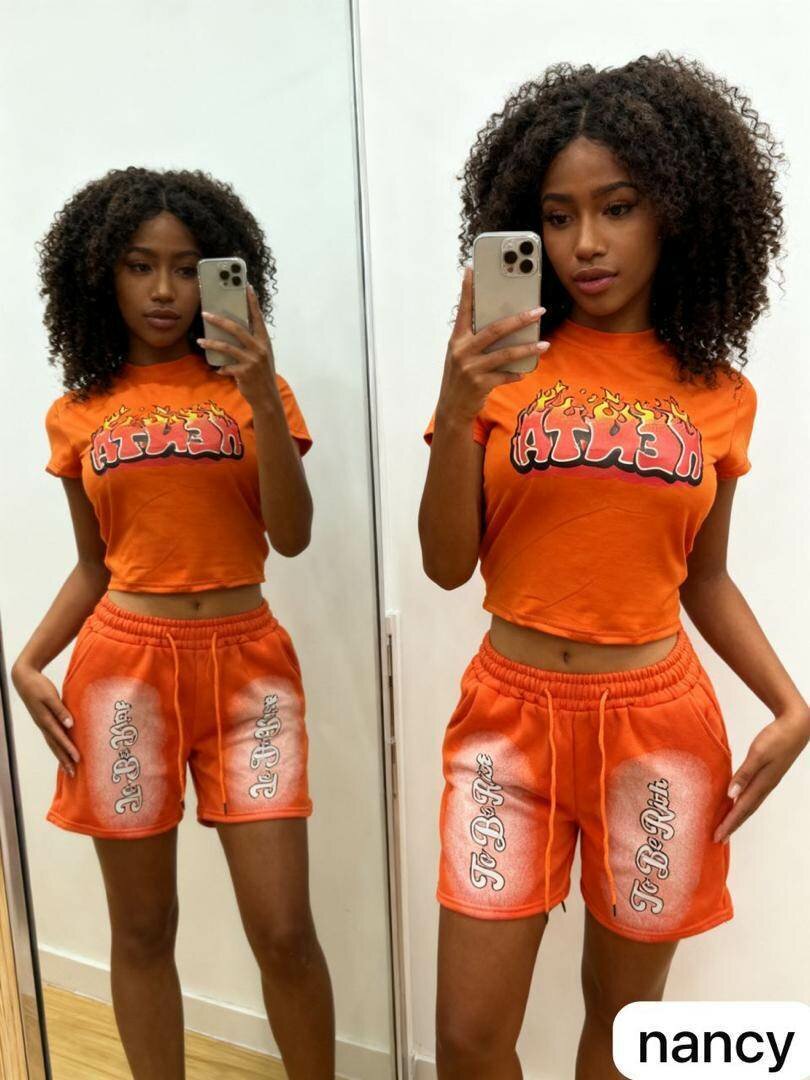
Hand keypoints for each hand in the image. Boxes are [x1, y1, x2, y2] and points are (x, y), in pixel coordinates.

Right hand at [11, 662, 80, 776]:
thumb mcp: (50, 696)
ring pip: (52, 743)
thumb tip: (69, 724)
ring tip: (68, 768)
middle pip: (54, 745)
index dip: (68, 748)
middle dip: (64, 759)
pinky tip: (62, 751)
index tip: (77, 759)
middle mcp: (43, 724)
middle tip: (73, 773)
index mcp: (45, 719)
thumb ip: (60, 710)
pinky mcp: (43, 720)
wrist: (25, 679)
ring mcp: (42, 724)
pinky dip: (57, 746)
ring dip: (60, 756)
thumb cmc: (38, 686)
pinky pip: (51, 737)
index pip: (59, 737)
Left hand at [197, 282, 278, 407]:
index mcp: (264, 341)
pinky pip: (226, 367)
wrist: (267, 397)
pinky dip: (221, 368)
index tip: (246, 286)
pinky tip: (217, 370)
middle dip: (219, 320)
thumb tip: (232, 330)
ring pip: (227, 346)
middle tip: (205, 314)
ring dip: (211, 343)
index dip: (252, 302)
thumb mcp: (261, 355)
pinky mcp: (244, 372)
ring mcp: (252, 360)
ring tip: (200, 341)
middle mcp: (260, 348)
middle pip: (237, 329)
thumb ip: (251, 342)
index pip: (258, 317)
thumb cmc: (261, 374)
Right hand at [436, 266, 549, 428]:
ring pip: (505, 354)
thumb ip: (475, 339)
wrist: (452, 409)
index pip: (463, 310)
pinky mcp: (480, 385)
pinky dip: (517, 373)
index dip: (467, 290)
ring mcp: (471, 369)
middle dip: (519, 319)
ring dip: (527, 348)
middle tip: (539, 310)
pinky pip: (505, 376)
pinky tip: (526, 370)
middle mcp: (462, 351)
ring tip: (544, 344)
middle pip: (495, 330)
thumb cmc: (460, 377)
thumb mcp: (461, 355)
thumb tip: (504, 324)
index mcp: (457, 340)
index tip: (472, 270)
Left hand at [713, 706, 809, 842]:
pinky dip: (742, 804)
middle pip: (746, 811)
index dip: (729, 823)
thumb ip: (744, 774)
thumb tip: (731, 795)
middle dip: (732, 825)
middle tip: (718, 838)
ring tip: (726, 826)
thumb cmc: (777, 738)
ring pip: (749, 804)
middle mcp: (765, 786)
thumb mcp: (758, 754)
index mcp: (762, 783)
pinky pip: (752, 795)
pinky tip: (736, 803)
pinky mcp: (767, 775)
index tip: (718, 836)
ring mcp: (767, 781)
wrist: (796, 727)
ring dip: (737, 817)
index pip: (742, 809)